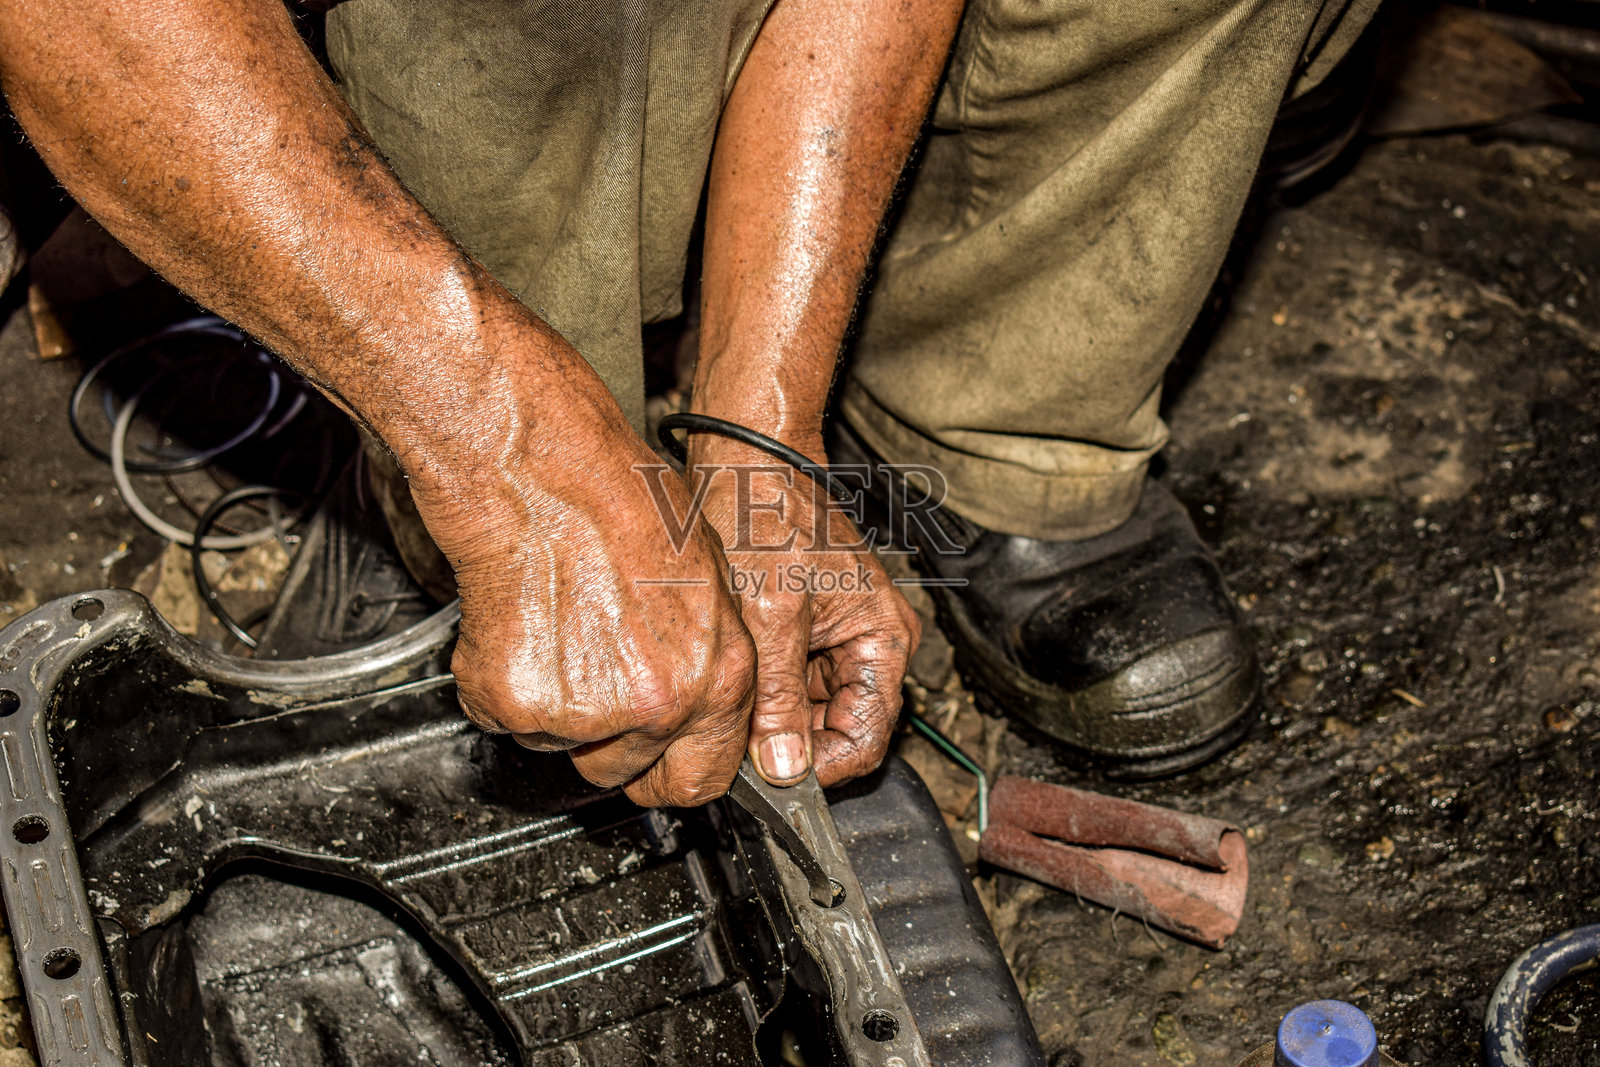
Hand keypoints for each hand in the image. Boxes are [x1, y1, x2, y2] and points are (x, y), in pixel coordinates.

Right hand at [404, 380, 756, 808]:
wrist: (544, 476)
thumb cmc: (623, 504)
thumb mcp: (710, 581)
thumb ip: (710, 658)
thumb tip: (703, 699)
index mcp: (718, 676)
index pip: (704, 778)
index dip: (672, 772)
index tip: (654, 763)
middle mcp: (659, 704)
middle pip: (625, 773)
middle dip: (608, 745)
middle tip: (590, 683)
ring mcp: (586, 712)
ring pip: (562, 746)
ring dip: (555, 709)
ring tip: (560, 629)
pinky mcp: (518, 704)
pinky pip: (507, 721)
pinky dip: (505, 687)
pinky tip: (524, 626)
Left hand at [690, 434, 919, 786]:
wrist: (745, 458)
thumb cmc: (767, 515)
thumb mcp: (771, 617)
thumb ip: (781, 700)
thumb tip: (783, 770)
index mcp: (884, 641)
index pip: (865, 741)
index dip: (817, 769)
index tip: (767, 778)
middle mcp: (870, 644)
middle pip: (836, 731)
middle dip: (788, 745)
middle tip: (735, 747)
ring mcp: (837, 638)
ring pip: (807, 712)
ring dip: (769, 720)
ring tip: (730, 707)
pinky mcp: (804, 630)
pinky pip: (787, 684)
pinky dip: (759, 693)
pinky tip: (729, 682)